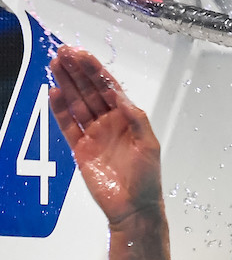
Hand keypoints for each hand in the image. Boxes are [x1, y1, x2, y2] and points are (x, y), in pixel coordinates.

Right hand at [49, 46, 162, 228]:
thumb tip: (122, 97)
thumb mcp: (149, 145)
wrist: (133, 207)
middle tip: (63, 52)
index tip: (82, 55)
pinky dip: (59, 109)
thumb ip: (136, 119)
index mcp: (128, 120)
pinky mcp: (80, 148)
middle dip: (77, 71)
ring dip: (66, 83)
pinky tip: (54, 92)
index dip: (96, 71)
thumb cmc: (146, 178)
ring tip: (55, 63)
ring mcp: (94, 134)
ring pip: (77, 103)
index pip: (109, 89)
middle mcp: (109, 123)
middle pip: (90, 91)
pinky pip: (67, 125)